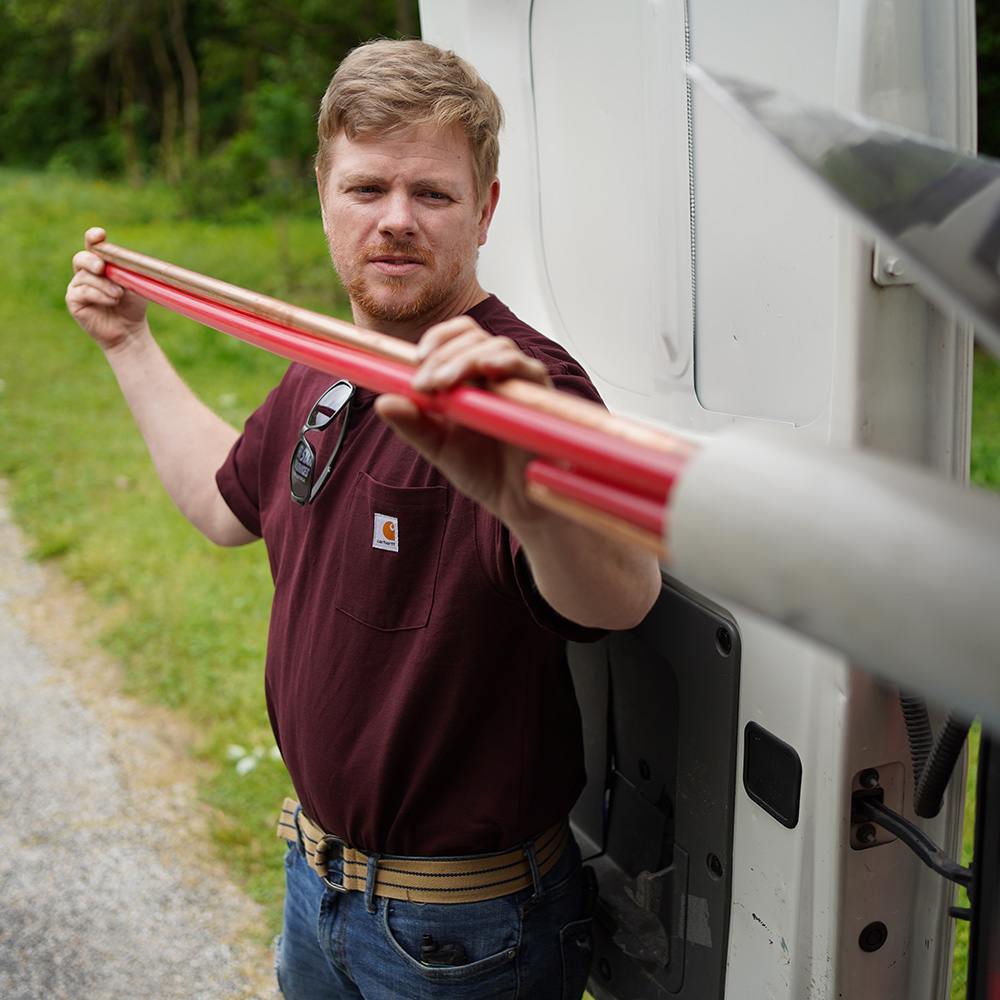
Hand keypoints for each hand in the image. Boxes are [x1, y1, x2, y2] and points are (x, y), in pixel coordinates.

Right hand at [65, 227, 148, 352]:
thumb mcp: (133, 284)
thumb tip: (118, 262)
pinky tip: (112, 301)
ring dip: (105, 285)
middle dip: (92, 260)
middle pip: (81, 258)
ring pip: (86, 277)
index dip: (94, 237)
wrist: (130, 330)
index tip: (99, 234)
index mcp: (101, 263)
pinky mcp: (73, 300)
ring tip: (118, 295)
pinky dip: (100, 295)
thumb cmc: (132, 305)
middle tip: (101, 267)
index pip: (93, 245)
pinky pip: (83, 292)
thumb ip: (124, 271)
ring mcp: (77, 285)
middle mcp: (86, 272)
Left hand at [374, 315, 551, 520]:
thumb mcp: (438, 446)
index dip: (436, 339)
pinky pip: (527, 368)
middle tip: (423, 383)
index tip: (415, 360)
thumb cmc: (482, 470)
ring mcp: (519, 383)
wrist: (513, 501)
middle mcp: (496, 373)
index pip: (456, 338)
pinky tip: (487, 369)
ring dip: (465, 359)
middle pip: (473, 337)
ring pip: (497, 346)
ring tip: (442, 385)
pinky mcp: (540, 397)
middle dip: (443, 354)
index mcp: (470, 377)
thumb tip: (383, 402)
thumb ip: (412, 424)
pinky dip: (506, 363)